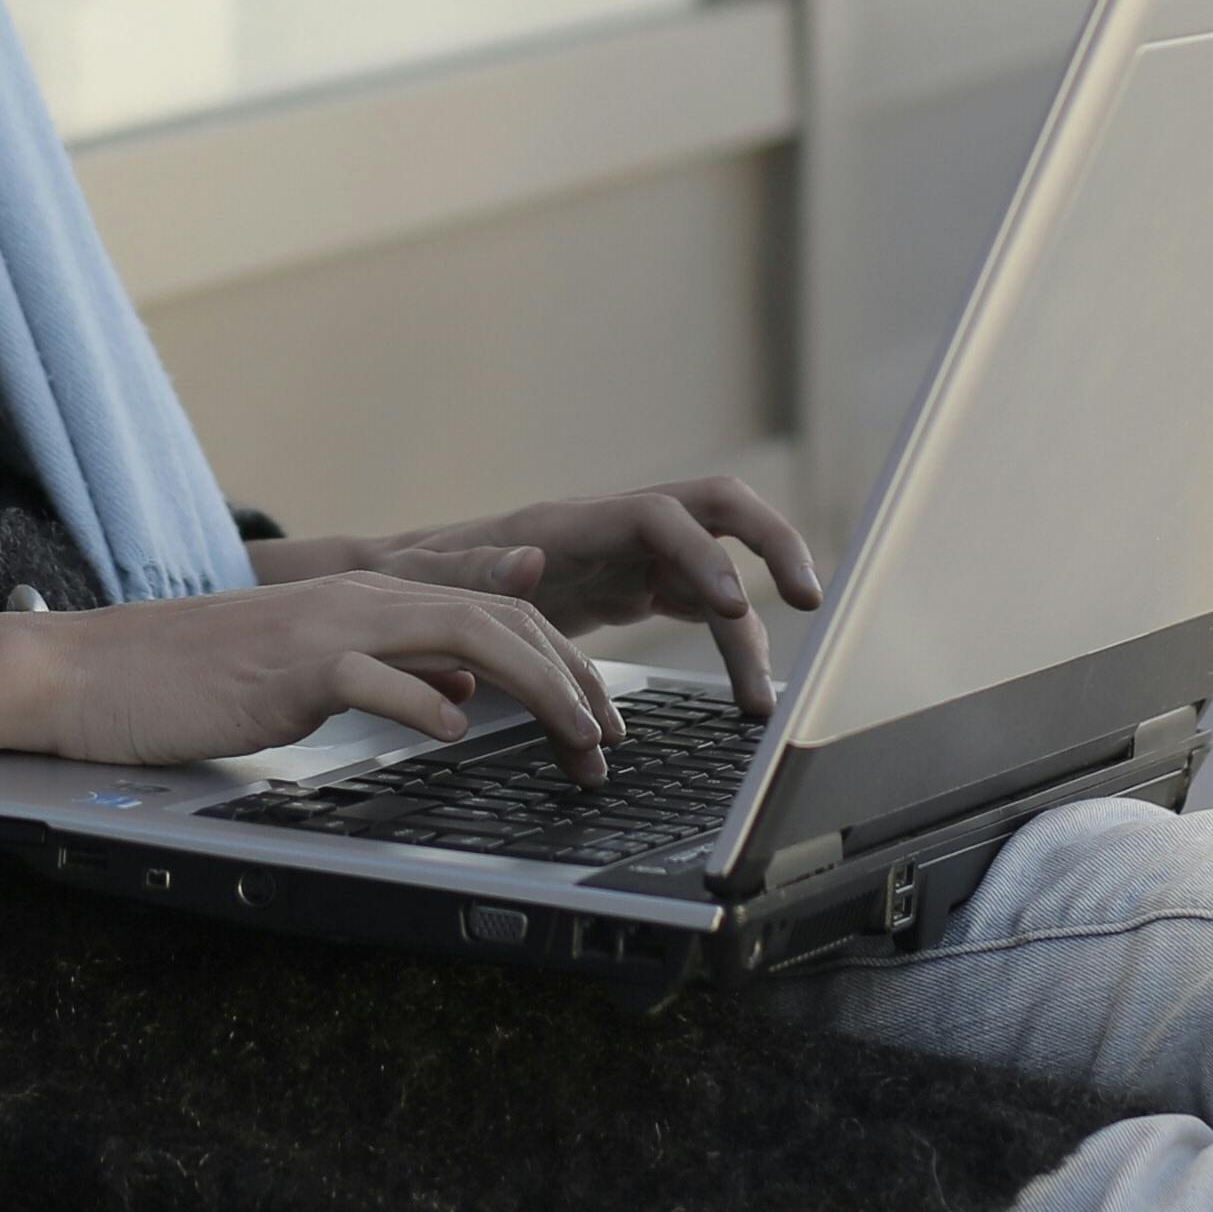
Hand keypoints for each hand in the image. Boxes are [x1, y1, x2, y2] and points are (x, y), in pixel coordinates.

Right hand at [0, 560, 620, 775]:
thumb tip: (461, 704)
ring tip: (575, 741)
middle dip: (574, 681)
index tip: (601, 716)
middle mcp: (359, 598)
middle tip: (609, 743)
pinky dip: (430, 708)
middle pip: (502, 621)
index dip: (561, 660)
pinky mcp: (291, 669)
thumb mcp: (309, 675)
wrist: (94, 673)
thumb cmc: (194, 681)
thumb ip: (391, 677)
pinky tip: (459, 739)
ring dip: (538, 692)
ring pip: (466, 639)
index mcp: (366, 599)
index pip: (492, 613)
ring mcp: (327, 629)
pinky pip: (380, 680)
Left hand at [264, 475, 821, 710]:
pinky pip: (699, 609)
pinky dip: (726, 647)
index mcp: (574, 523)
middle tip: (807, 599)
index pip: (663, 515)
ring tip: (761, 700)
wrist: (405, 586)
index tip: (733, 603)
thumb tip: (531, 557)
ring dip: (749, 628)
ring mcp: (630, 557)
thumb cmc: (414, 580)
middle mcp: (615, 530)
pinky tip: (741, 694)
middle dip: (771, 545)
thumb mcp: (431, 581)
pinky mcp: (633, 588)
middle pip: (719, 511)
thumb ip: (478, 571)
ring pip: (718, 572)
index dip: (704, 552)